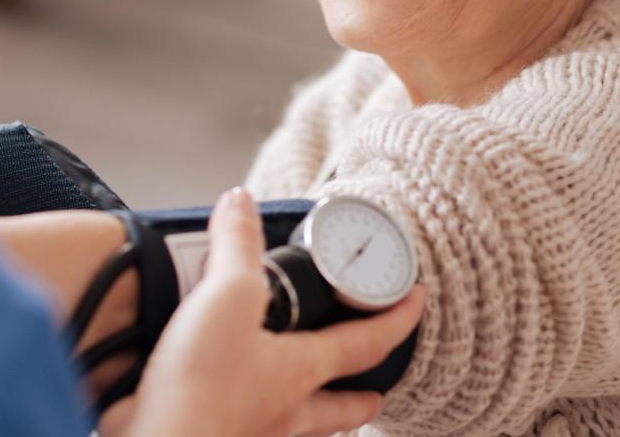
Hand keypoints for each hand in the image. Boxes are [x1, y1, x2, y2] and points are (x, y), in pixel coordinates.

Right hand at [102, 188, 425, 436]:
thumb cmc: (202, 388)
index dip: (397, 319)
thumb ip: (237, 247)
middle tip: (375, 391)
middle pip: (340, 406)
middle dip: (361, 397)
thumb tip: (242, 205)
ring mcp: (254, 433)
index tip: (417, 301)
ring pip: (300, 428)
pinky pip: (251, 432)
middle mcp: (285, 410)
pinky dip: (254, 422)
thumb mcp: (226, 296)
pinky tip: (240, 410)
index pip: (367, 342)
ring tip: (309, 404)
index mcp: (301, 369)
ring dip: (312, 416)